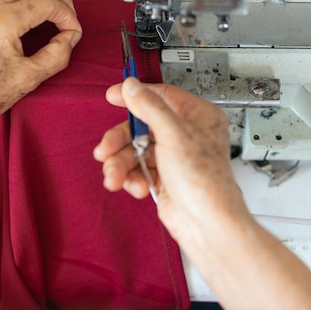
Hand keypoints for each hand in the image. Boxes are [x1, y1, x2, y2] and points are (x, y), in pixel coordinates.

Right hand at [93, 78, 247, 238]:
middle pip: (139, 126)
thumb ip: (149, 106)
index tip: (113, 96)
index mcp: (196, 116)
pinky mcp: (162, 177)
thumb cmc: (203, 181)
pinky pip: (137, 170)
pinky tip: (137, 187)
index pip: (160, 95)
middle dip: (119, 143)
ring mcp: (172, 157)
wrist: (205, 223)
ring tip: (115, 178)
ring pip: (134, 151)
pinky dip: (132, 179)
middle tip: (105, 151)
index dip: (135, 96)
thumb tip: (132, 86)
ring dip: (121, 165)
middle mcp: (184, 134)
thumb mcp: (173, 134)